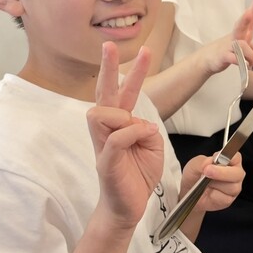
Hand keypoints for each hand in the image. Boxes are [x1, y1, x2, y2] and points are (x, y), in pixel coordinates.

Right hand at [87, 42, 164, 229]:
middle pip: (103, 93)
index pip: (121, 92)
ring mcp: (104, 144)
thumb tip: (140, 122)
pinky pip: (116, 138)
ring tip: (139, 129)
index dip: (131, 71)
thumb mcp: (152, 146)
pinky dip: (132, 132)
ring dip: (124, 114)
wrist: (128, 207)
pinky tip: (145, 136)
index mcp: (120, 124)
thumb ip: (147, 129)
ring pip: (101, 112)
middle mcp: (108, 130)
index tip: (143, 50)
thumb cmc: (138, 175)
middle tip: (109, 45)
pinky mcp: (106, 161)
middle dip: (107, 67)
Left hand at [180, 153, 244, 212]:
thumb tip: (209, 162)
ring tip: (205, 183)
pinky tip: (208, 193)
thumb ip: (202, 162)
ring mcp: (234, 188)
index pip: (236, 157)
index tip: (215, 158)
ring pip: (232, 187)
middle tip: (207, 171)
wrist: (189, 192)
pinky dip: (213, 196)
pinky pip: (224, 198)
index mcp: (230, 161)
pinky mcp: (228, 200)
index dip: (227, 158)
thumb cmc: (195, 175)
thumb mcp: (194, 165)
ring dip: (215, 184)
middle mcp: (236, 173)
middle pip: (238, 173)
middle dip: (222, 173)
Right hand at [199, 0, 252, 74]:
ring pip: (241, 46)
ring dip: (251, 54)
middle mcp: (235, 36)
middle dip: (245, 19)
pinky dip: (241, 62)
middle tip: (249, 13)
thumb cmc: (228, 49)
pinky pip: (233, 58)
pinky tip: (246, 65)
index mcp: (242, 31)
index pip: (251, 16)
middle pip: (240, 26)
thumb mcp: (243, 48)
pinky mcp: (223, 56)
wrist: (208, 59)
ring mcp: (228, 46)